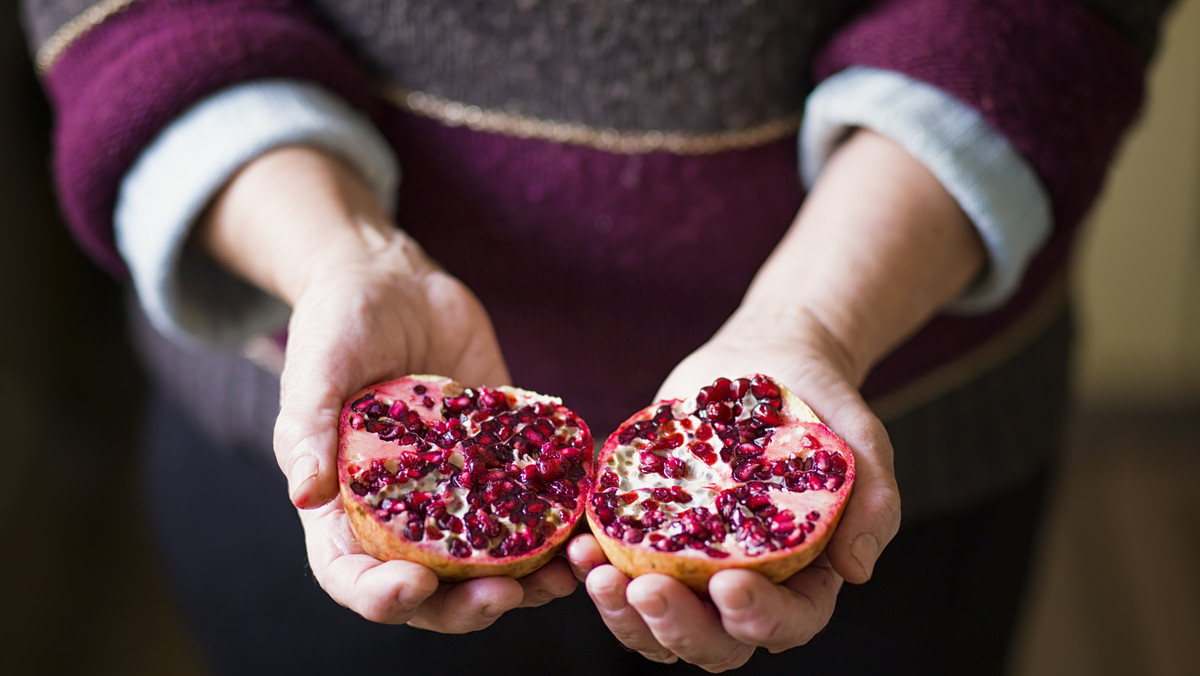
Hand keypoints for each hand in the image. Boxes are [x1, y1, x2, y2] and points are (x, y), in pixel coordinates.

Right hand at [197, 147, 578, 630]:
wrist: (395, 282)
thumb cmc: (337, 325)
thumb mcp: (315, 371)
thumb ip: (310, 428)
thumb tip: (305, 495)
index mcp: (344, 507)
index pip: (353, 575)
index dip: (380, 597)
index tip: (416, 587)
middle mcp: (403, 514)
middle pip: (432, 588)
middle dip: (467, 604)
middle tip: (503, 596)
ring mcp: (456, 493)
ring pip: (491, 561)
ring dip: (528, 580)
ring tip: (564, 577)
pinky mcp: (500, 462)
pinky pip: (530, 505)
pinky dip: (559, 522)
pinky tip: (587, 522)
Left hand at [567, 129, 980, 668]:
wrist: (765, 364)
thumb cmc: (821, 407)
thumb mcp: (862, 442)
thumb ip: (873, 501)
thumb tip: (856, 571)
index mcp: (802, 581)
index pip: (786, 623)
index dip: (759, 618)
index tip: (730, 583)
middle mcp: (742, 587)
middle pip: (711, 642)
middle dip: (675, 625)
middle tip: (644, 588)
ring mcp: (689, 568)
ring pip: (653, 622)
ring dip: (621, 610)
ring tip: (596, 569)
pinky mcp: (646, 535)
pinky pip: (617, 569)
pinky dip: (595, 566)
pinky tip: (578, 542)